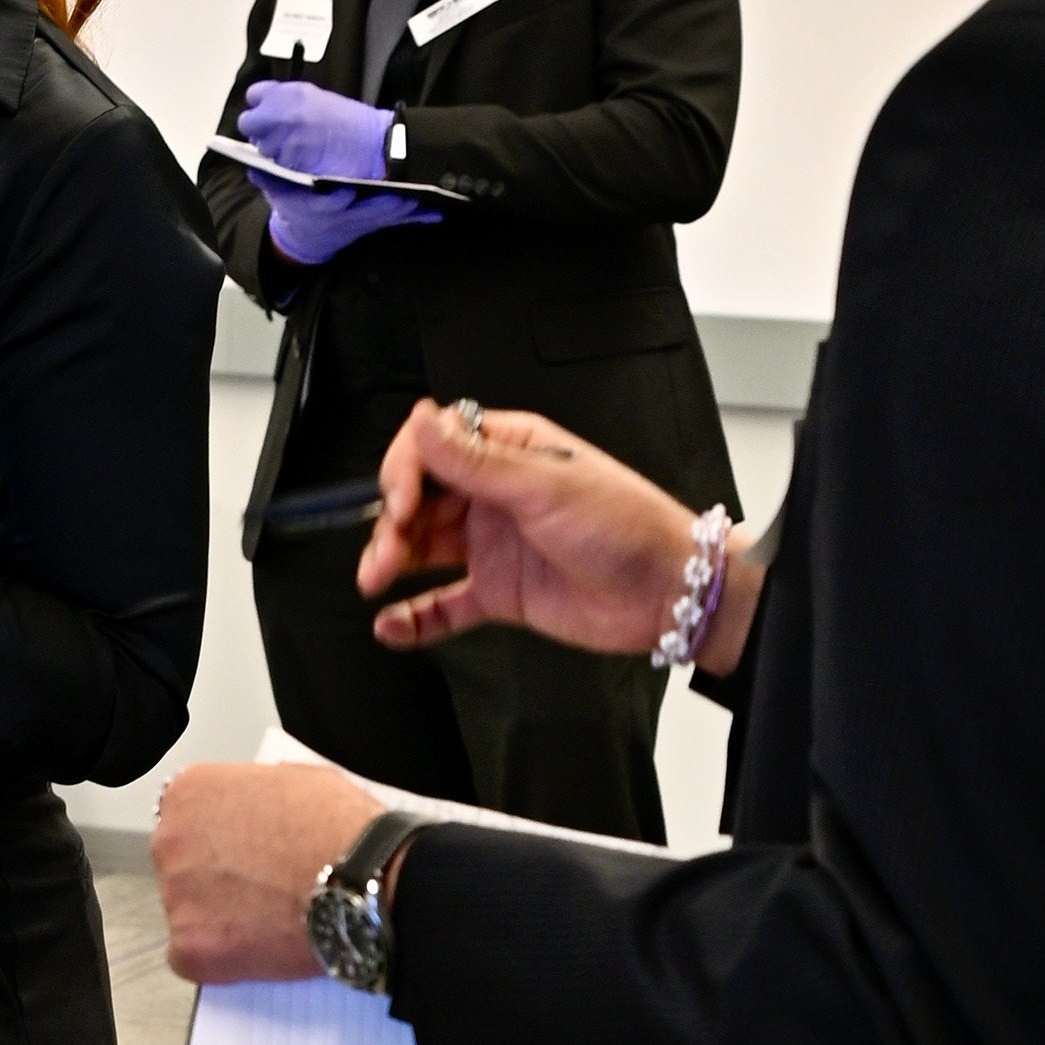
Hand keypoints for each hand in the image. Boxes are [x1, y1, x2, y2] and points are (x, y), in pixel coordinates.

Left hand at [153, 759, 379, 984]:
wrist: (364, 882)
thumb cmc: (341, 829)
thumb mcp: (297, 779)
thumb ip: (258, 793)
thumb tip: (258, 807)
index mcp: (191, 793)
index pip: (187, 820)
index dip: (222, 840)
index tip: (245, 855)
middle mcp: (170, 840)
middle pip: (181, 866)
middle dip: (214, 879)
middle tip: (259, 890)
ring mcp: (176, 897)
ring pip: (186, 913)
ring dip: (217, 919)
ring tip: (268, 920)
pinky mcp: (189, 947)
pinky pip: (190, 958)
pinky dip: (219, 959)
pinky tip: (258, 949)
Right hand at [237, 76, 440, 268]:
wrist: (308, 237)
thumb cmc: (294, 206)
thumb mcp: (277, 194)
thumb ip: (267, 179)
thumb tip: (254, 166)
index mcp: (317, 209)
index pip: (327, 205)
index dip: (336, 201)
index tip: (344, 193)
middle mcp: (343, 218)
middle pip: (366, 213)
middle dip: (383, 206)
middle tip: (401, 198)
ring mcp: (362, 223)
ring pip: (386, 219)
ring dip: (405, 212)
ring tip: (423, 201)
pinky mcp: (376, 224)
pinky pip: (400, 223)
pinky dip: (419, 219)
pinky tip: (437, 214)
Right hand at [358, 401, 728, 657]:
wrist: (668, 592)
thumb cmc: (626, 528)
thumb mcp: (545, 487)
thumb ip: (475, 460)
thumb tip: (424, 418)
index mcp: (508, 452)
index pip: (433, 449)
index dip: (405, 473)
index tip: (400, 504)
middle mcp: (495, 495)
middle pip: (420, 501)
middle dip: (391, 524)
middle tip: (383, 556)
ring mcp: (495, 545)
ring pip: (423, 549)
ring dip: (393, 563)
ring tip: (375, 583)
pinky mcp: (500, 594)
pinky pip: (445, 605)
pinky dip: (416, 617)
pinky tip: (392, 626)